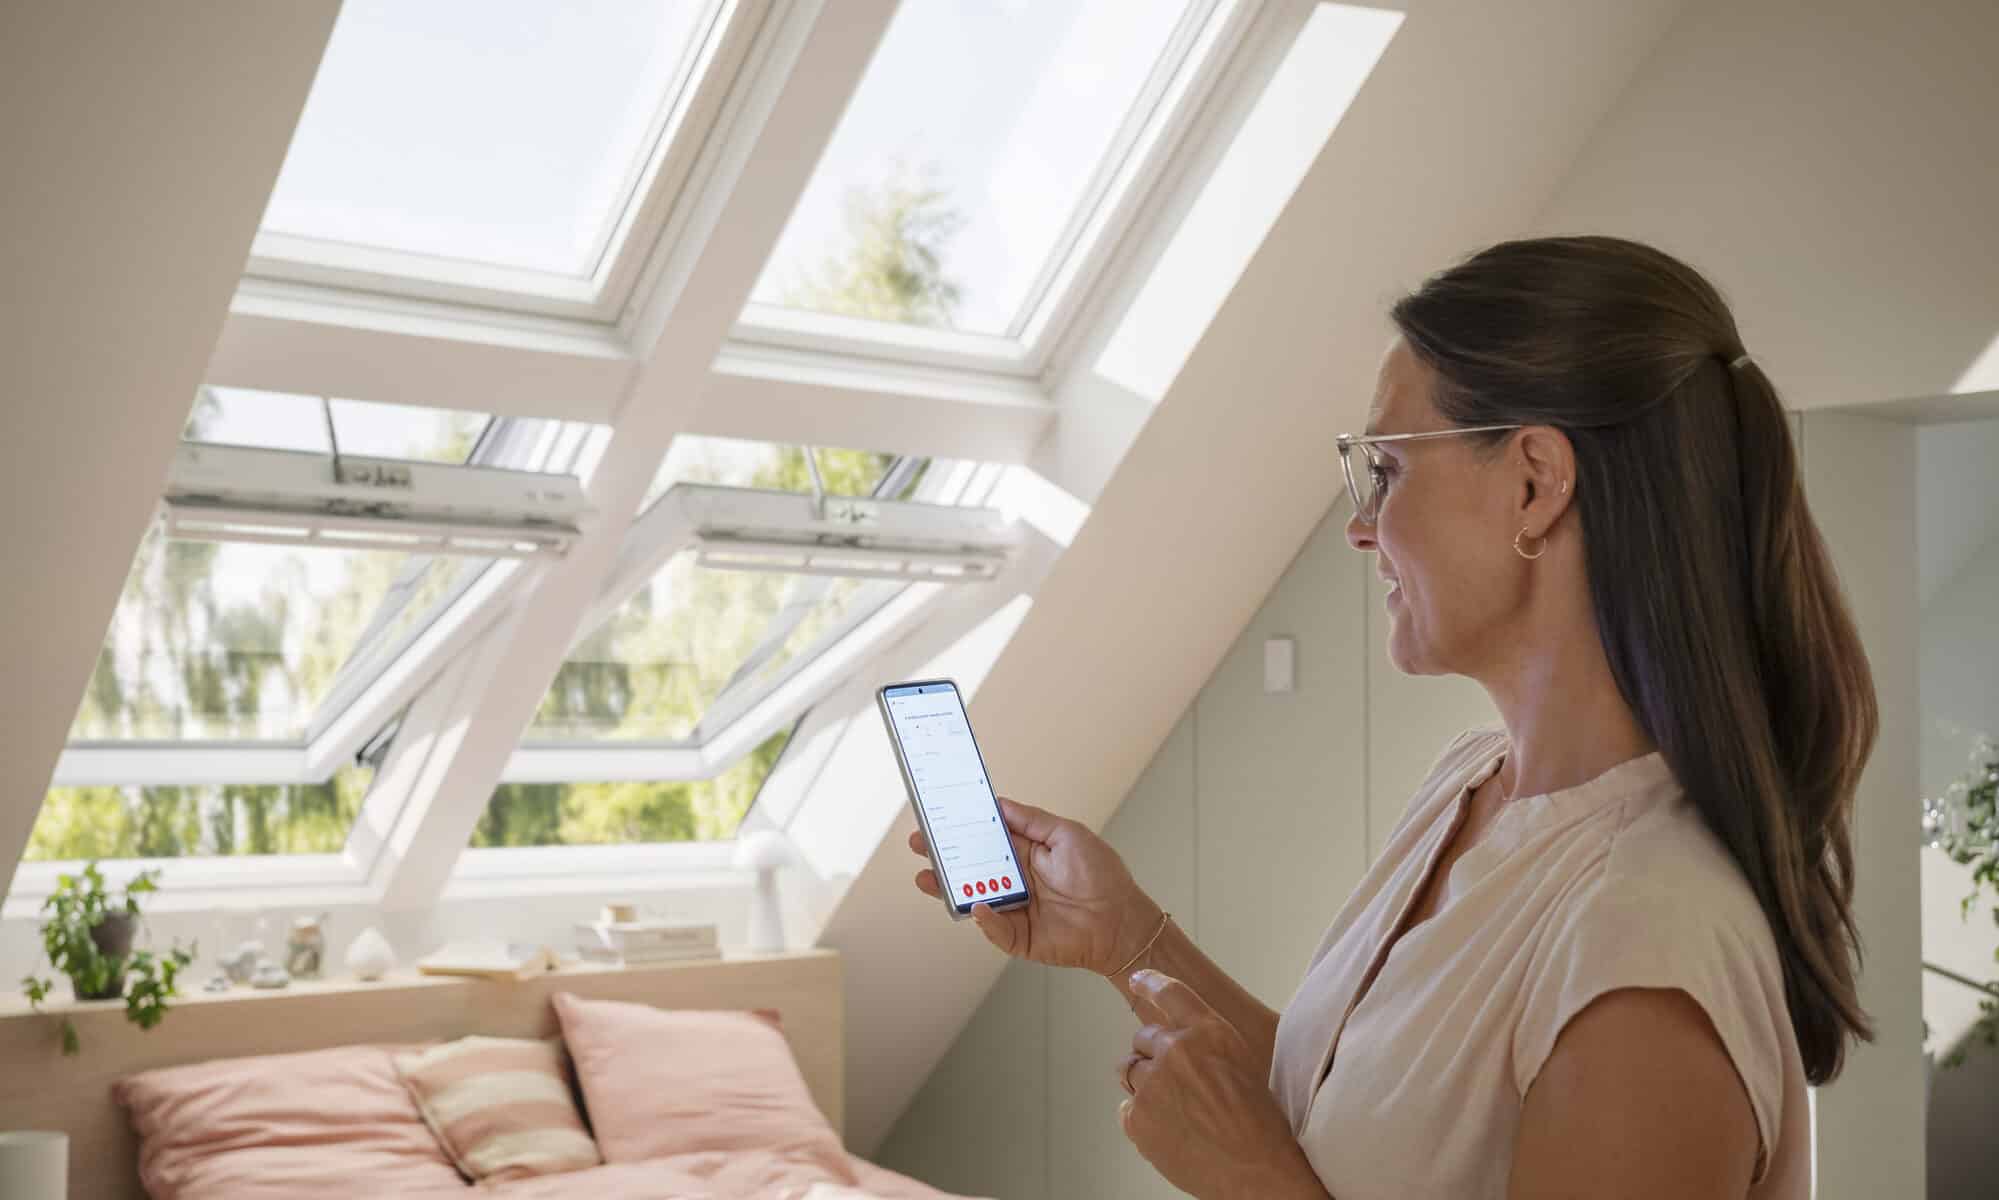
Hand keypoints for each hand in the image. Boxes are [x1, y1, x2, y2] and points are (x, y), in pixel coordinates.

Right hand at [908, 795, 1160, 975]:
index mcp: (1026, 854)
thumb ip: (1031, 820)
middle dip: (943, 858)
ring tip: (926, 878)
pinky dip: (984, 919)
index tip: (939, 817)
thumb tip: (999, 803)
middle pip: (971, 869)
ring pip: (973, 899)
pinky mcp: (1019, 938)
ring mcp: (1014, 910)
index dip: (963, 830)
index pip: (986, 840)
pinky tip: (976, 905)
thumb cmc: (1102, 875)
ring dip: (948, 890)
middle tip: (919, 845)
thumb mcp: (1067, 834)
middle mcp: (1016, 881)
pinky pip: (995, 928)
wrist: (1122, 921)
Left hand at [1117, 970, 1326, 1199]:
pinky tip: (1172, 1131)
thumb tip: (1173, 1038)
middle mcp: (1176, 1050)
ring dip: (1144, 1084)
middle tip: (1179, 1084)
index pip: (1170, 992)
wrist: (1257, 1170)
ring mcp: (1152, 1084)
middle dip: (1154, 1055)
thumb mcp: (1239, 1062)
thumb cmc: (1258, 1122)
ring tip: (1176, 1109)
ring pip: (1129, 1070)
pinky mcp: (1137, 1117)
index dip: (1150, 982)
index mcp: (1208, 1031)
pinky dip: (1143, 1118)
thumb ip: (1204, 1042)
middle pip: (1143, 1037)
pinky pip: (1127, 1107)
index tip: (1137, 980)